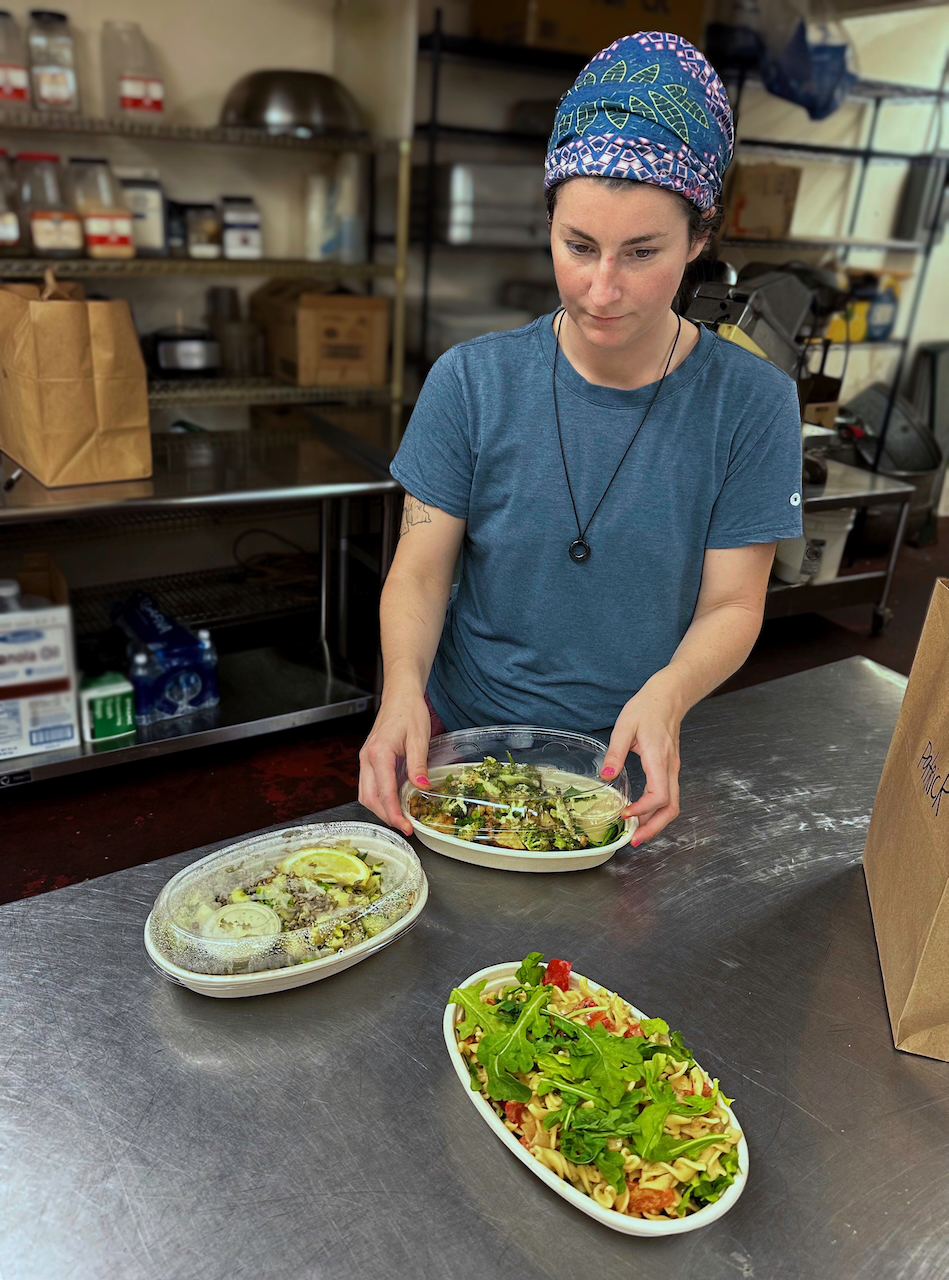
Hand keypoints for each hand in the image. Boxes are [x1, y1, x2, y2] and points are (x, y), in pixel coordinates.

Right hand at [358, 691, 431, 835]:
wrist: (400, 695)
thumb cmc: (409, 711)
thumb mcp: (419, 738)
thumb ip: (418, 765)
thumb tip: (421, 788)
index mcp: (378, 753)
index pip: (384, 792)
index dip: (395, 813)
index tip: (407, 827)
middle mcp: (367, 759)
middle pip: (369, 798)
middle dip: (386, 816)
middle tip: (406, 827)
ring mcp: (366, 760)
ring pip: (366, 794)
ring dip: (382, 809)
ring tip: (402, 818)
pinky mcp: (370, 760)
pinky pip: (370, 785)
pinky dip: (381, 798)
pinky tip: (397, 802)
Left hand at [599, 675, 682, 844]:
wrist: (668, 697)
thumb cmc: (647, 708)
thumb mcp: (625, 726)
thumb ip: (615, 752)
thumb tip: (606, 777)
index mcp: (659, 759)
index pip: (660, 795)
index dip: (644, 810)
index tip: (625, 814)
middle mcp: (670, 768)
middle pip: (671, 807)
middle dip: (654, 828)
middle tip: (633, 840)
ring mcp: (672, 769)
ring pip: (672, 804)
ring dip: (656, 822)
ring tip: (635, 832)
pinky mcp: (669, 769)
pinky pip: (668, 795)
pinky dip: (656, 810)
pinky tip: (640, 813)